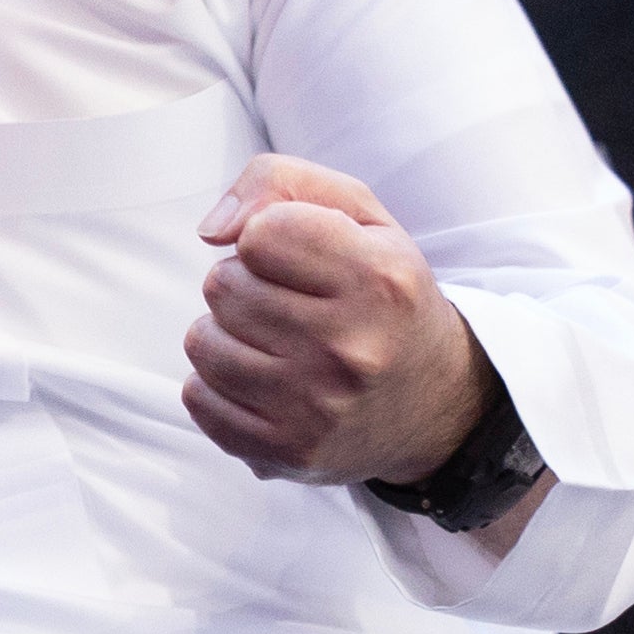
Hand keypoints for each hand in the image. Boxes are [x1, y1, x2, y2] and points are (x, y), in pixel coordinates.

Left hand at [185, 154, 488, 485]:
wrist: (435, 403)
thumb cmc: (383, 294)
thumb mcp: (360, 216)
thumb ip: (281, 181)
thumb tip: (212, 229)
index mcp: (379, 280)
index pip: (260, 233)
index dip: (265, 237)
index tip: (295, 256)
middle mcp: (351, 348)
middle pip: (222, 286)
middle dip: (244, 285)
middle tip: (290, 305)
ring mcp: (316, 407)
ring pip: (202, 341)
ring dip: (227, 334)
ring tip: (277, 343)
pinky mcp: (284, 451)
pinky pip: (198, 398)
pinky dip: (218, 386)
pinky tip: (265, 383)